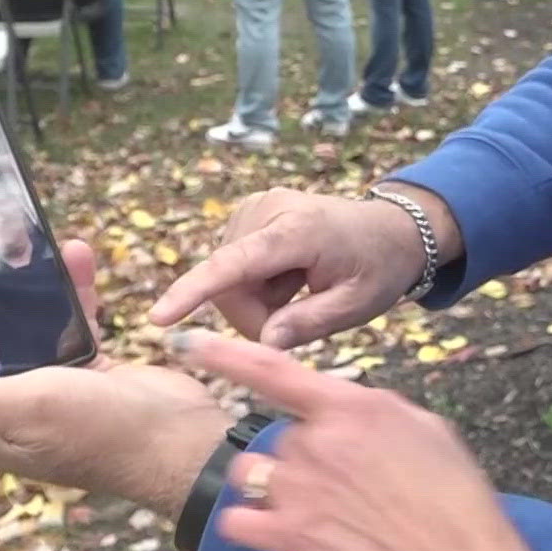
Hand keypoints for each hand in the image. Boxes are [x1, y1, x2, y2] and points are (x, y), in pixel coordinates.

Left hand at [0, 242, 230, 517]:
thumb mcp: (24, 410)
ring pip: (24, 331)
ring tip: (32, 245)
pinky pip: (67, 327)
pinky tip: (78, 260)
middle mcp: (6, 410)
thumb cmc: (98, 430)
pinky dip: (72, 296)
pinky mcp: (87, 374)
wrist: (180, 442)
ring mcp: (47, 391)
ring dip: (29, 290)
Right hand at [150, 186, 458, 348]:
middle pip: (228, 283)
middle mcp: (269, 209)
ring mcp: (255, 207)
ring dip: (256, 301)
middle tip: (295, 322)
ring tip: (299, 289)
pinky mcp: (248, 214)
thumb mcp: (356, 305)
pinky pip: (231, 266)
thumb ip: (309, 324)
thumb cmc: (378, 267)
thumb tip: (263, 343)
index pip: (236, 264)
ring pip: (226, 278)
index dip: (195, 291)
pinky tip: (289, 276)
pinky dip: (255, 284)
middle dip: (253, 315)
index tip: (159, 317)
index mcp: (299, 230)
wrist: (392, 229)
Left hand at [179, 333, 551, 550]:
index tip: (187, 341)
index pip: (273, 371)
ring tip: (321, 510)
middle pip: (278, 437)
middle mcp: (317, 443)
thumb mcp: (426, 428)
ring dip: (275, 486)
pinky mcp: (287, 538)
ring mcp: (297, 491)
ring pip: (253, 475)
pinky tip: (287, 531)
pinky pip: (239, 520)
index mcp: (353, 407)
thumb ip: (372, 410)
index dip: (224, 353)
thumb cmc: (454, 498)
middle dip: (304, 456)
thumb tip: (341, 410)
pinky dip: (254, 524)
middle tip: (349, 485)